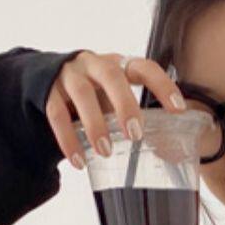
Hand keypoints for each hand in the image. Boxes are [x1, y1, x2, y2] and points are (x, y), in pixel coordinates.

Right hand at [44, 50, 186, 169]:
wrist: (45, 79)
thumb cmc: (92, 92)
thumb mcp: (112, 95)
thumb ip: (130, 113)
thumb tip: (163, 150)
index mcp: (117, 64)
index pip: (144, 67)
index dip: (162, 85)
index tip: (178, 109)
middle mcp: (93, 64)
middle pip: (111, 75)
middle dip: (125, 104)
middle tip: (135, 135)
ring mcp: (69, 76)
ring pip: (82, 94)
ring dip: (95, 124)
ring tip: (106, 152)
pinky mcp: (48, 92)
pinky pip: (57, 115)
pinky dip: (68, 139)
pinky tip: (79, 161)